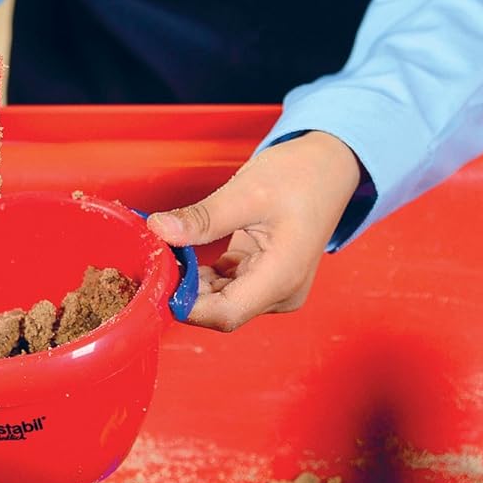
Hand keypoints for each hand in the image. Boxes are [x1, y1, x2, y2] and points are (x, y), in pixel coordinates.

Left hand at [149, 132, 361, 331]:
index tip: (157, 275)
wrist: (328, 168)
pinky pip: (225, 285)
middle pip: (220, 309)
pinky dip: (202, 273)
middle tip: (154, 255)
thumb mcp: (246, 192)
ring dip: (190, 280)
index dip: (186, 303)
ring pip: (219, 299)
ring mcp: (273, 287)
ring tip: (167, 249)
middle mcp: (281, 292)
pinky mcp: (263, 276)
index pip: (225, 314)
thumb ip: (203, 218)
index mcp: (283, 278)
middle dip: (184, 289)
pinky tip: (184, 251)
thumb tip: (159, 230)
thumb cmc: (300, 176)